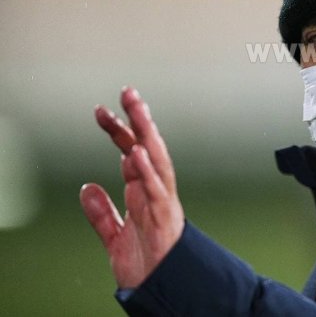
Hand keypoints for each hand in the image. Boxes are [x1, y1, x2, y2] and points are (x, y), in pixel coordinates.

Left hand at [80, 86, 184, 288]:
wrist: (164, 289)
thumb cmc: (148, 264)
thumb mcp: (115, 236)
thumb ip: (102, 213)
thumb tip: (87, 188)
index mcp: (143, 192)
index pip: (131, 152)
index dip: (118, 131)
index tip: (101, 111)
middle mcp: (155, 191)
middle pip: (148, 147)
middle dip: (138, 119)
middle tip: (127, 91)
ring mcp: (162, 202)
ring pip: (156, 160)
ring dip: (147, 134)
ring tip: (136, 110)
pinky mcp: (164, 218)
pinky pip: (156, 190)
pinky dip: (147, 171)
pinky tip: (138, 152)